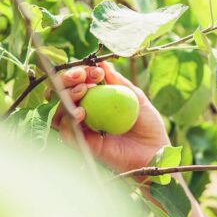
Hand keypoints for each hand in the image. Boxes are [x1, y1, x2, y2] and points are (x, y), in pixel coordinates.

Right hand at [52, 62, 169, 173]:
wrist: (156, 152)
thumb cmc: (149, 126)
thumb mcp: (137, 98)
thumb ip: (119, 82)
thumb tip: (104, 64)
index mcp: (98, 101)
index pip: (80, 83)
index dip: (83, 73)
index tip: (96, 71)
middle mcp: (87, 115)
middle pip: (64, 94)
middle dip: (67, 80)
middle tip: (81, 77)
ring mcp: (84, 131)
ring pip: (61, 112)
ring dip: (66, 97)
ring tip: (82, 91)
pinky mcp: (85, 146)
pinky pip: (67, 133)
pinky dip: (68, 121)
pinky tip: (80, 113)